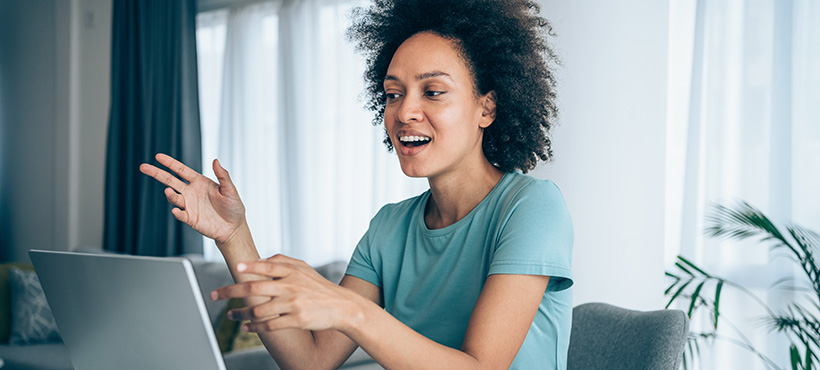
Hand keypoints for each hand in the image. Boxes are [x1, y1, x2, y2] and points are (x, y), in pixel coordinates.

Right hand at [140, 153, 245, 243]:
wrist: (233, 228)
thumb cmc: (233, 207)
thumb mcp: (230, 189)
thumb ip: (223, 176)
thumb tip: (216, 160)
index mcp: (199, 182)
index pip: (181, 170)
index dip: (170, 163)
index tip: (158, 156)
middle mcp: (191, 192)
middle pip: (170, 180)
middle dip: (157, 173)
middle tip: (143, 167)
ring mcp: (189, 205)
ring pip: (174, 197)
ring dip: (170, 194)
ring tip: (168, 191)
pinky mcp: (190, 219)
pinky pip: (180, 214)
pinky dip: (177, 212)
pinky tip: (177, 210)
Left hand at [210, 255, 362, 332]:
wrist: (342, 307)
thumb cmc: (319, 287)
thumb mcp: (304, 268)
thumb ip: (283, 260)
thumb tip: (260, 258)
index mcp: (292, 271)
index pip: (267, 265)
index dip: (250, 266)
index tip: (236, 268)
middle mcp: (291, 286)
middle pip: (254, 288)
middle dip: (230, 292)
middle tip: (215, 295)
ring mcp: (293, 304)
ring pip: (259, 309)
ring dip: (240, 313)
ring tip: (230, 315)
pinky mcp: (296, 320)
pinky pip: (270, 325)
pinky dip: (255, 327)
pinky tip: (246, 327)